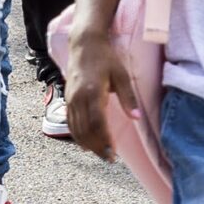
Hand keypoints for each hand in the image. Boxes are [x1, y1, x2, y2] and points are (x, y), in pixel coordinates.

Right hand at [63, 34, 137, 157]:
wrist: (84, 44)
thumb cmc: (106, 58)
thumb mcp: (121, 74)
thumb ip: (128, 97)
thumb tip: (137, 118)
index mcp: (92, 92)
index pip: (97, 123)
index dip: (105, 140)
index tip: (113, 153)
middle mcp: (78, 98)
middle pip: (85, 130)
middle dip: (97, 147)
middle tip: (110, 159)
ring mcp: (70, 99)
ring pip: (76, 128)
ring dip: (88, 144)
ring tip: (101, 154)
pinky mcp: (67, 99)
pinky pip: (70, 122)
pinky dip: (77, 135)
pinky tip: (87, 144)